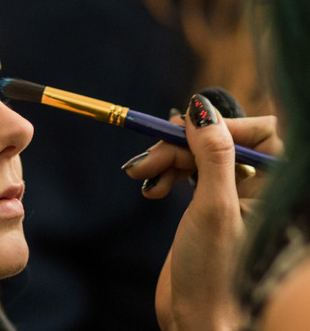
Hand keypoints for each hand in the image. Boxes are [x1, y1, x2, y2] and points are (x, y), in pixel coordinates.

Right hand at [121, 94, 281, 329]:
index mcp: (277, 188)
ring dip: (166, 160)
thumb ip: (213, 155)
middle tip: (146, 161)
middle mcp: (259, 189)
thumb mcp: (214, 208)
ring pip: (199, 155)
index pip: (259, 132)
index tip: (183, 132)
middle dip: (179, 146)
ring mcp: (232, 197)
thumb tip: (202, 108)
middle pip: (219, 141)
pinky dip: (165, 175)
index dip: (220, 127)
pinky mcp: (207, 207)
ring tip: (140, 178)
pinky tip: (150, 190)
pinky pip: (187, 173)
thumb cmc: (216, 274)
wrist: (197, 321)